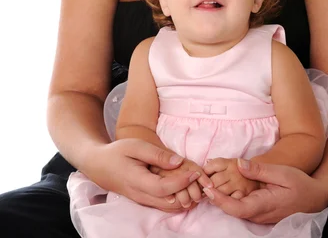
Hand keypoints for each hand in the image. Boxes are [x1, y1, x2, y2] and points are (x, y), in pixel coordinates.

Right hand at [83, 138, 201, 211]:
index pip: (164, 188)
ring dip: (184, 198)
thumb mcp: (136, 146)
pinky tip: (184, 185)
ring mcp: (142, 201)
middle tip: (201, 180)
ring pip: (168, 207)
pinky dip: (177, 198)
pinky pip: (164, 205)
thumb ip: (157, 154)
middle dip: (188, 193)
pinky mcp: (145, 201)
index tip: (196, 172)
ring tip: (196, 182)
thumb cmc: (117, 152)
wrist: (99, 165)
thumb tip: (179, 161)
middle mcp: (141, 196)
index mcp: (137, 181)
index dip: (182, 182)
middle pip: (170, 202)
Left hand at [203, 159, 327, 223]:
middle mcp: (259, 214)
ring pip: (235, 211)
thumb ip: (260, 170)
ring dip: (220, 199)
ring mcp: (259, 216)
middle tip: (200, 182)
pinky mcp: (260, 213)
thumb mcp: (281, 172)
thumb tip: (239, 164)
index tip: (207, 188)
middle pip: (231, 211)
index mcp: (263, 205)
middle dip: (215, 198)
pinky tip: (221, 188)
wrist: (314, 197)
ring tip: (206, 183)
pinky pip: (241, 209)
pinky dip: (228, 200)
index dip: (219, 200)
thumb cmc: (299, 184)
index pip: (236, 208)